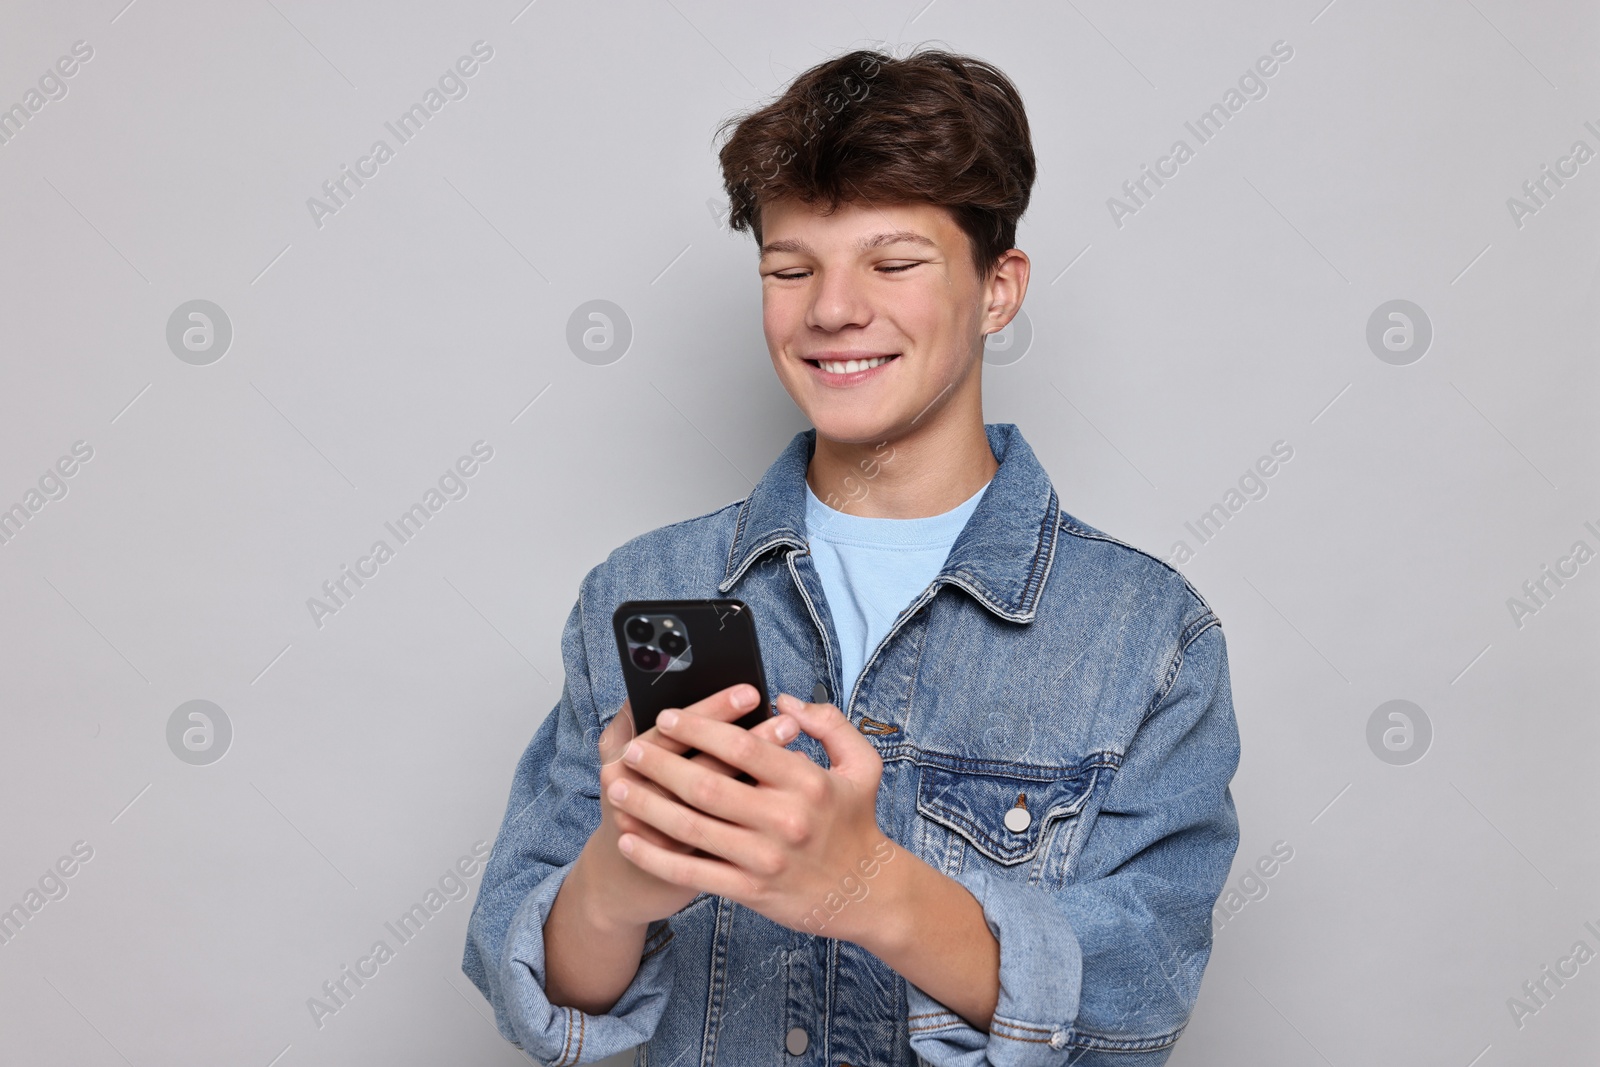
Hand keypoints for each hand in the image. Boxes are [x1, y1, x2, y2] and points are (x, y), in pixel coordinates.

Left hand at [605, 691, 895, 943]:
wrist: (868, 893)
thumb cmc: (857, 822)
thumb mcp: (861, 764)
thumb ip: (827, 723)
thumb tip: (784, 701)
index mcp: (806, 782)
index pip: (742, 746)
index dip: (699, 728)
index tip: (668, 717)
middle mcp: (784, 820)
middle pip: (706, 785)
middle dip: (660, 765)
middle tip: (631, 751)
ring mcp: (765, 858)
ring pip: (691, 828)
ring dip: (646, 806)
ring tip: (616, 788)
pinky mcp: (751, 890)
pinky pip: (692, 872)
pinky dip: (656, 856)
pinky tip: (630, 841)